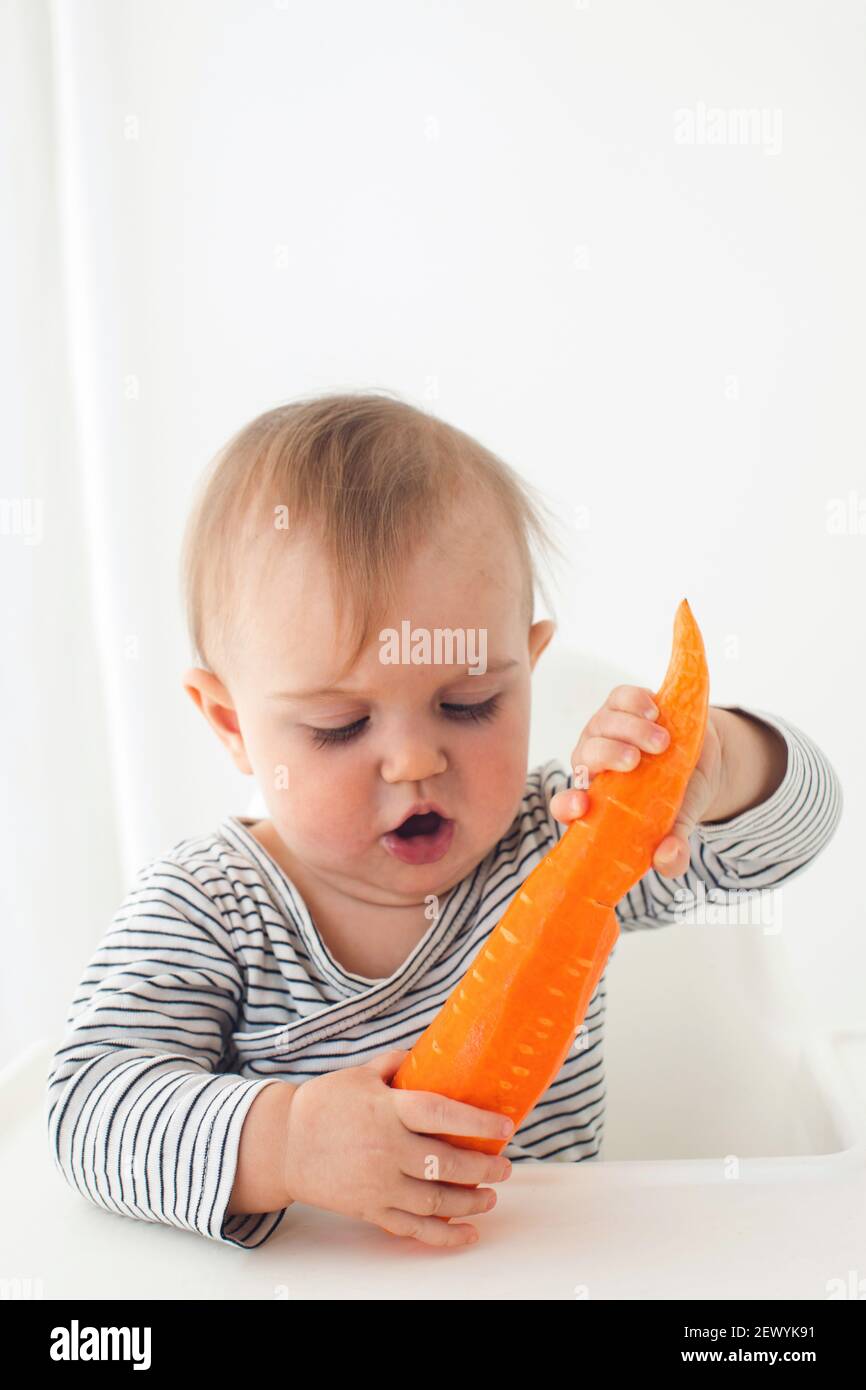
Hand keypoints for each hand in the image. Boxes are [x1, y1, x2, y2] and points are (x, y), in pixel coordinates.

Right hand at [281, 1049, 512, 1246]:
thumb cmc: (323, 1105)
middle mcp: (386, 1148)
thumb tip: (429, 1054)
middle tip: (505, 1166)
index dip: (477, 1120)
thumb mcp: (359, 1075)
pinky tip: (467, 1232)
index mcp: (386, 1109)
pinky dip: (444, 1235)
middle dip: (483, 1168)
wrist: (282, 1144)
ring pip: (436, 1200)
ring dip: (471, 1201)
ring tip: (490, 1196)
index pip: (441, 1113)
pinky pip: (413, 1228)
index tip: (506, 1125)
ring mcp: (378, 1183)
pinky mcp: (370, 1208)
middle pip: (446, 1162)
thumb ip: (395, 1064)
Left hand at [549, 684, 724, 877]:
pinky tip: (654, 711)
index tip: (583, 805)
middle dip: (607, 756)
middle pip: (584, 756)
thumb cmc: (677, 798)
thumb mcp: (677, 826)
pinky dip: (635, 702)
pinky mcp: (621, 705)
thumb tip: (668, 860)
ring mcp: (605, 731)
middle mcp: (593, 764)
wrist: (701, 759)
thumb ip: (672, 852)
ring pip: (602, 725)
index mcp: (596, 799)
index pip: (565, 805)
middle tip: (636, 761)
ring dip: (629, 731)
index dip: (566, 805)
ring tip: (662, 742)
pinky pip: (620, 698)